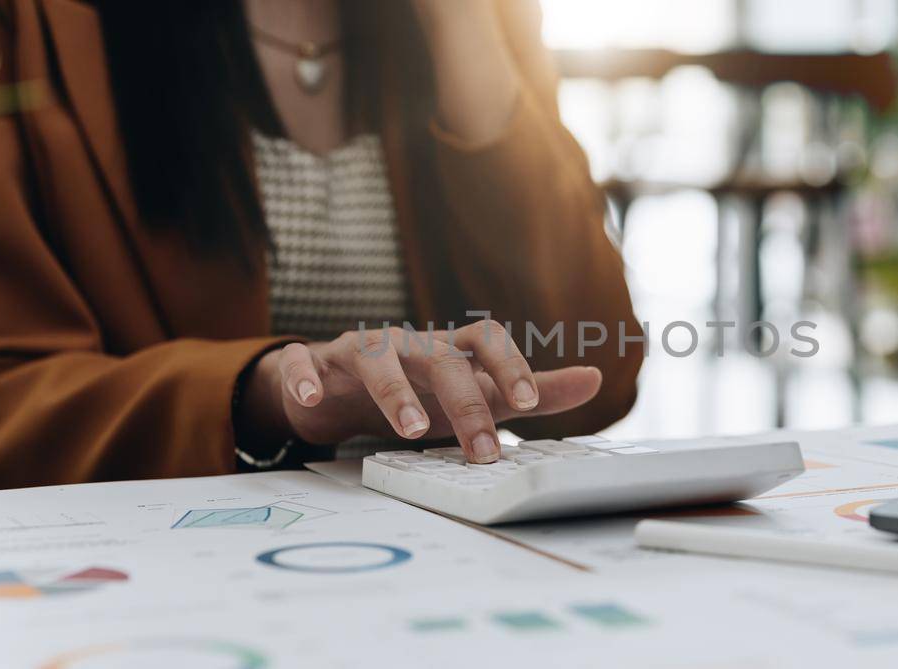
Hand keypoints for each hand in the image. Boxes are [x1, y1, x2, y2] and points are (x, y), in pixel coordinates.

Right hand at [244, 321, 601, 462]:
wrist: (338, 389)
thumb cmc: (418, 391)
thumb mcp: (476, 393)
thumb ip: (532, 391)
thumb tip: (593, 379)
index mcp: (448, 349)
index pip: (485, 340)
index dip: (508, 364)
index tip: (527, 402)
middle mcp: (408, 343)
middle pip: (439, 357)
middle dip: (464, 401)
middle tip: (482, 448)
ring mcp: (360, 351)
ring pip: (376, 358)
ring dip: (394, 392)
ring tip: (411, 431)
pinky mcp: (317, 366)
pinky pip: (306, 364)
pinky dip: (305, 378)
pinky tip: (309, 400)